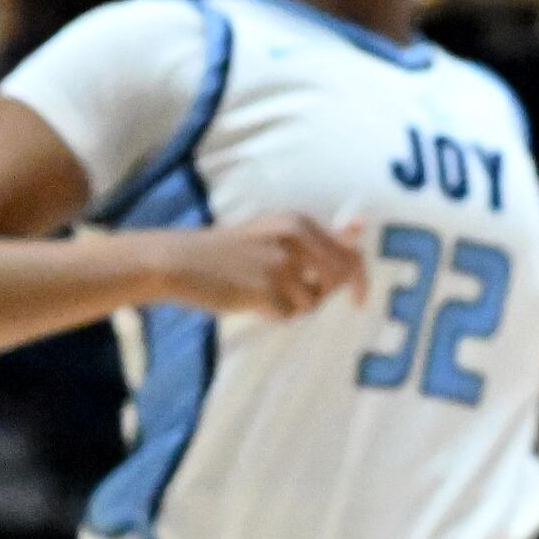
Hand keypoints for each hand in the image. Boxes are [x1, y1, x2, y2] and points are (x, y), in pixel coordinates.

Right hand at [146, 213, 365, 318]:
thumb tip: (360, 229)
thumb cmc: (227, 250)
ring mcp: (282, 264)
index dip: (359, 280)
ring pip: (311, 302)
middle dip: (322, 296)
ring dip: (292, 306)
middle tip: (292, 300)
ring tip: (263, 296)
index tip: (360, 301)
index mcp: (299, 223)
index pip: (349, 254)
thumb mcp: (274, 232)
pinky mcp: (266, 288)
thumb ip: (316, 236)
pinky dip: (272, 314)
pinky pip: (286, 314)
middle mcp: (296, 239)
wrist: (178, 260)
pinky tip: (249, 303)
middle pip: (336, 281)